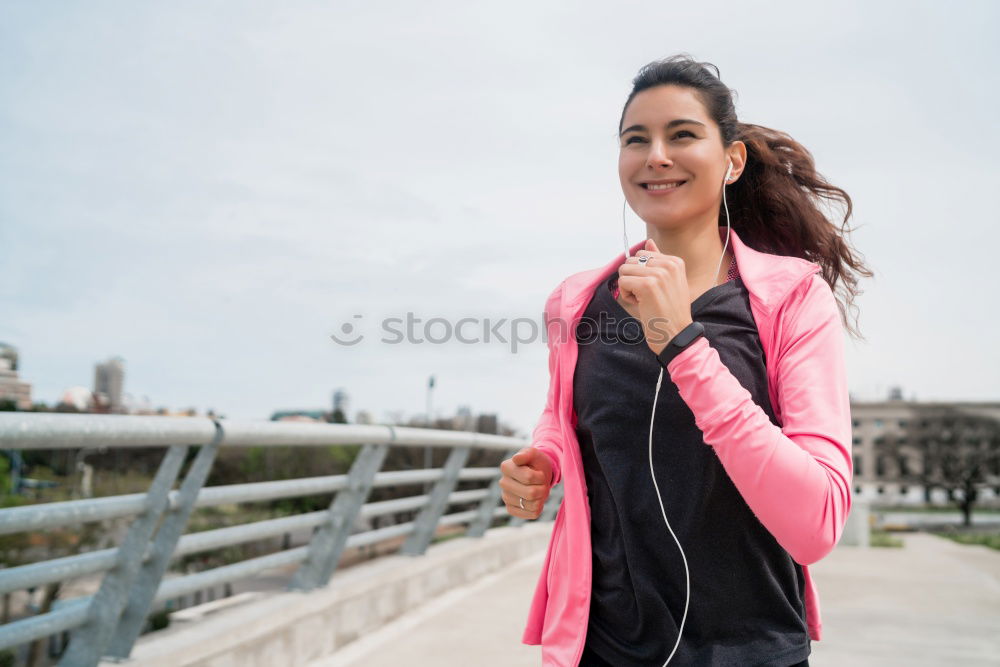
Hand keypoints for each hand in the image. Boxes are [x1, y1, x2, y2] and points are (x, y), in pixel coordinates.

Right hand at [499, 447, 552, 519]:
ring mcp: (506, 497)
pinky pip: (532, 514)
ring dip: (542, 498)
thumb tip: (516, 459)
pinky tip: (535, 499)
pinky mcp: (511, 509)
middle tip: (542, 483)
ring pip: (532, 505)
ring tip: (538, 490)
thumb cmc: (536, 463)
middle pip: (531, 493)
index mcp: (506, 467)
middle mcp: (503, 483)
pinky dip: (539, 507)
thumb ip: (527, 454)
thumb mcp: (534, 453)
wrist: (537, 474)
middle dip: (543, 488)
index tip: (539, 473)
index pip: (529, 478)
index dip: (540, 477)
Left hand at [617, 238, 693, 355]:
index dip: (641, 273)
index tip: (653, 289)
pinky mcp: (647, 285)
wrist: (676, 335)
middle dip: (632, 278)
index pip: (642, 254)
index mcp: (675, 262)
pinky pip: (622, 282)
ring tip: (643, 300)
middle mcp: (669, 265)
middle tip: (646, 296)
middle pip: (631, 260)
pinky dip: (626, 295)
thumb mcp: (669, 282)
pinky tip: (640, 304)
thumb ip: (658, 260)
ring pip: (624, 270)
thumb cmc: (670, 313)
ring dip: (628, 287)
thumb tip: (648, 242)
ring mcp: (658, 274)